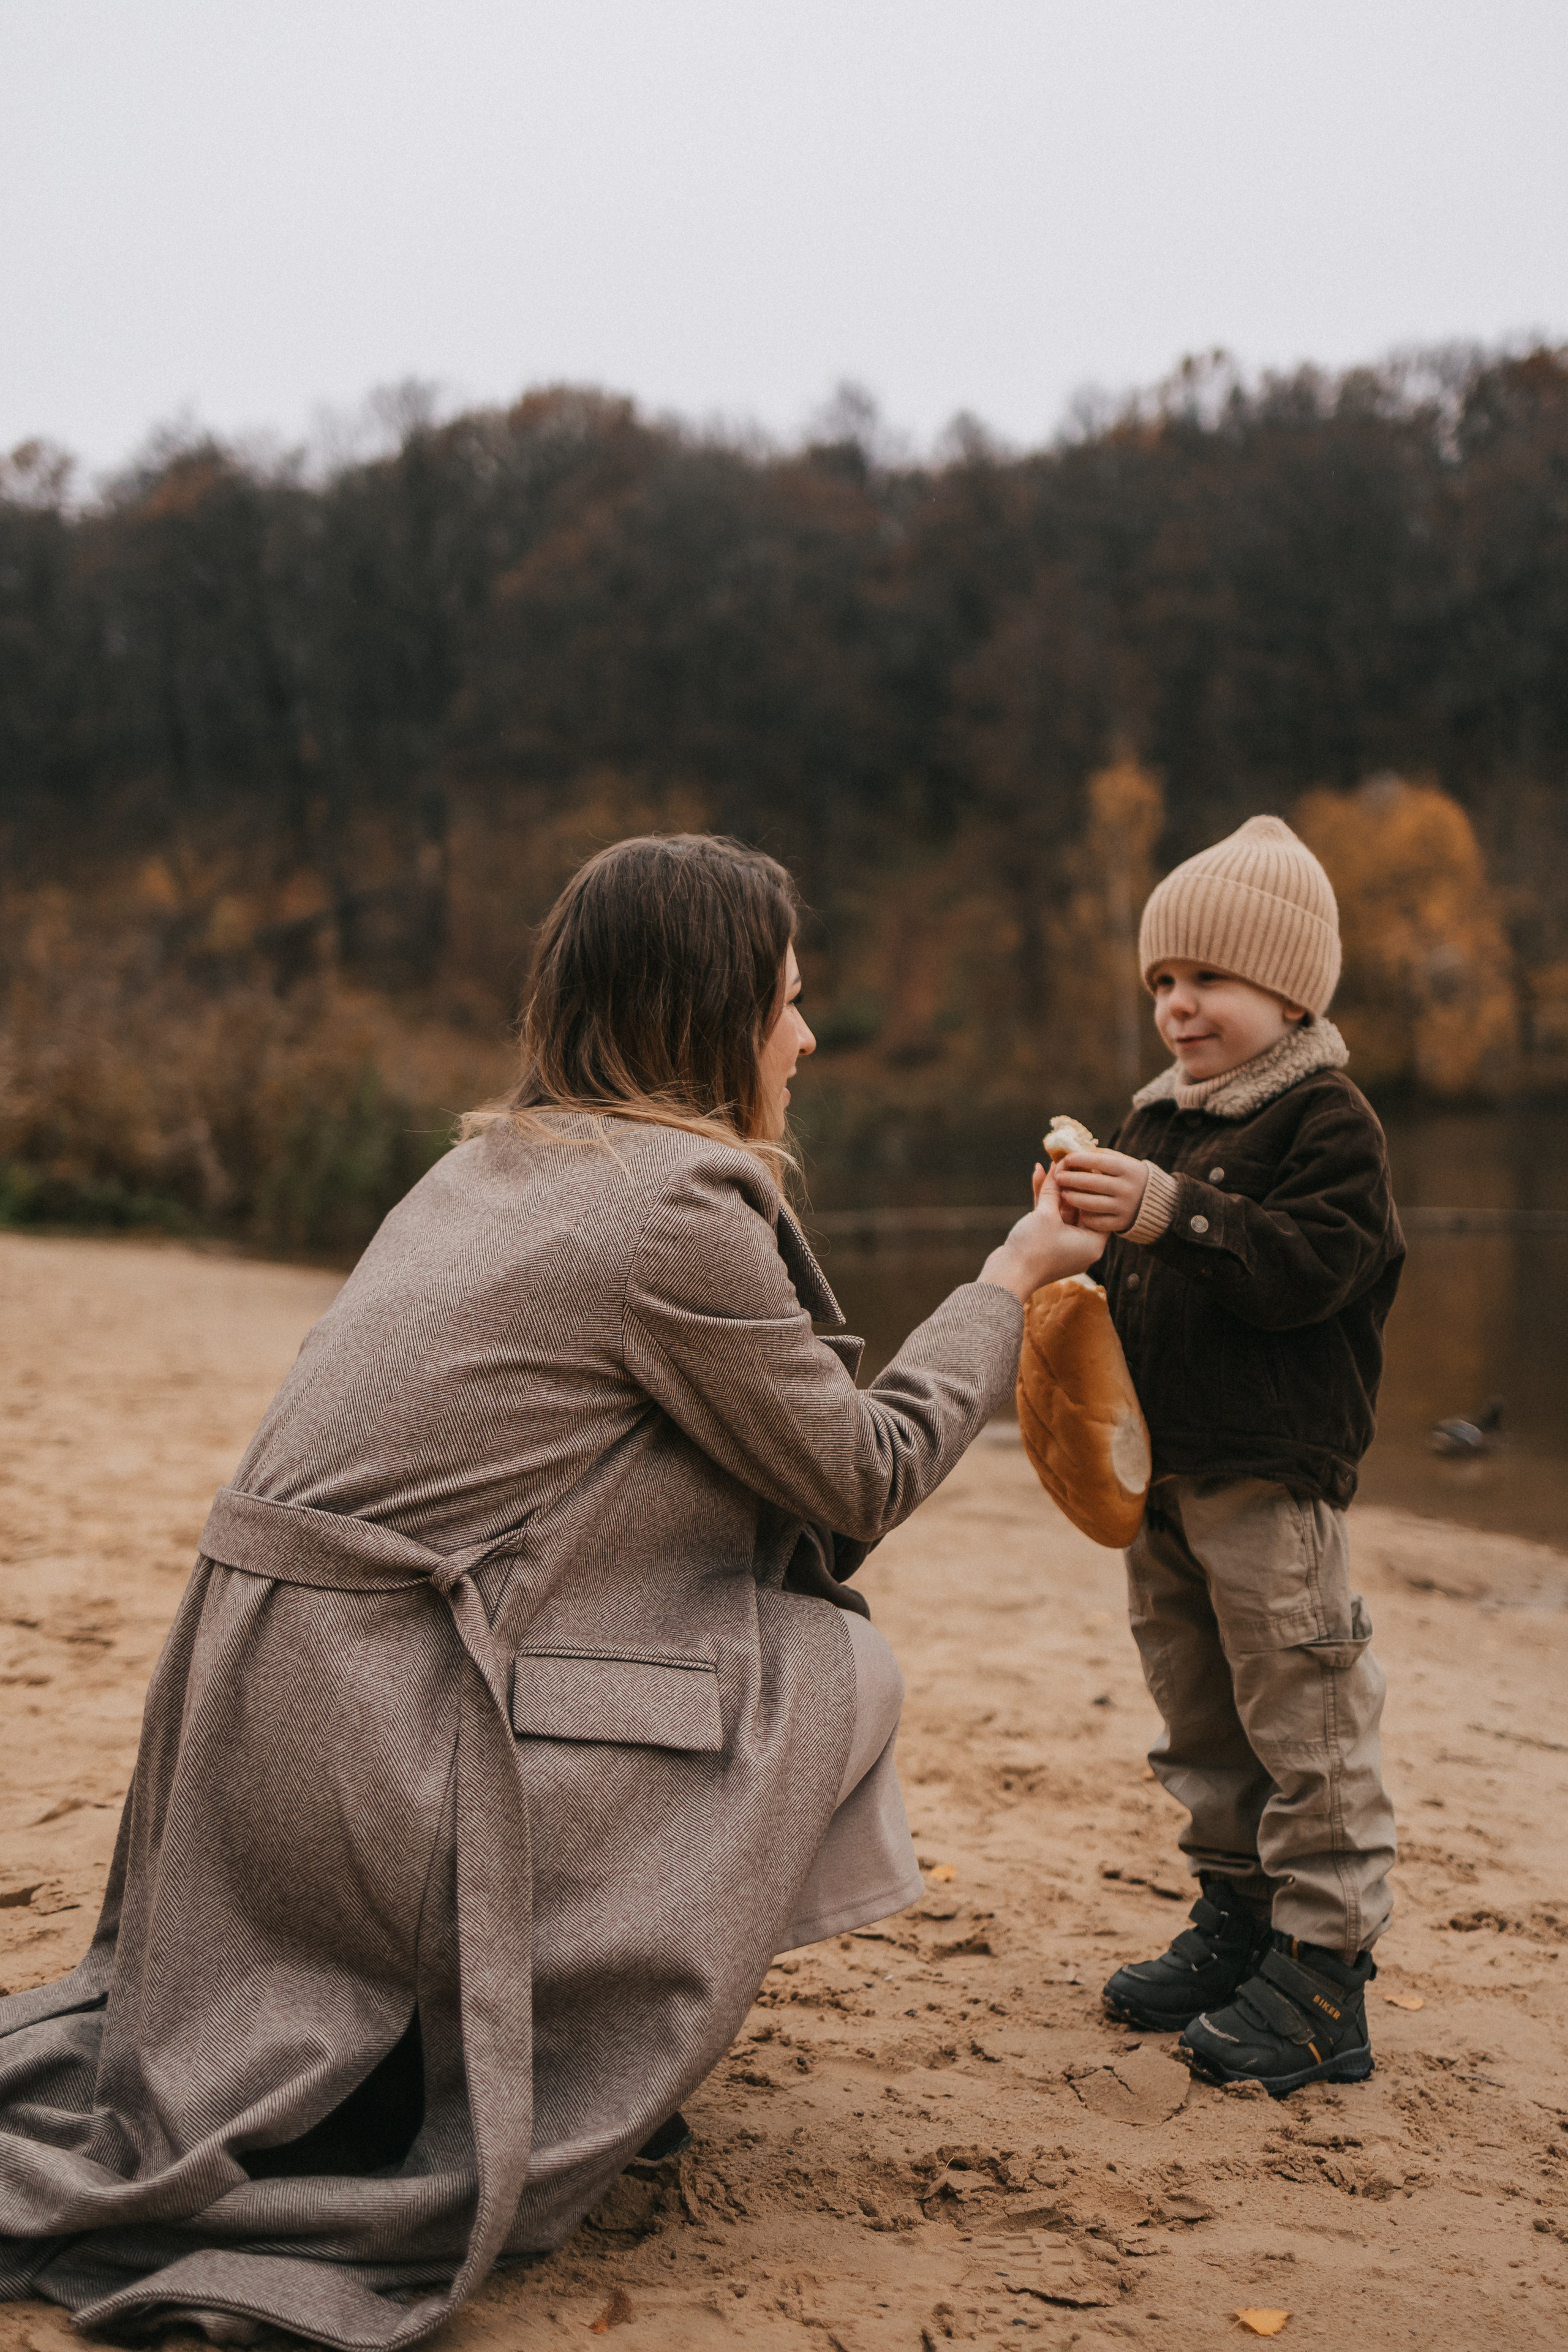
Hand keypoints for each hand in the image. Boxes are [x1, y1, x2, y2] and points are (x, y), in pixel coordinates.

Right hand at [979, 1164, 1104, 1302]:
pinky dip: (1045, 1201)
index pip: (1098, 1207)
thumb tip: (1058, 1166)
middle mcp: (1082, 1246)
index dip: (1092, 1183)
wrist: (1007, 1277)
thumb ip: (1053, 1190)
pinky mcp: (1048, 1245)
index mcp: (1093, 1243)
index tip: (1086, 1163)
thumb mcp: (1045, 1214)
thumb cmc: (1033, 1249)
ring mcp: (1064, 1246)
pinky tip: (1038, 1176)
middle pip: (1081, 1208)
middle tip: (1069, 1160)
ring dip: (1055, 1189)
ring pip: (1063, 1211)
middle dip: (1071, 1183)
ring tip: (1051, 1164)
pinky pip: (1051, 1219)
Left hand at [1054, 1148, 1148, 1235]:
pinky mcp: (1121, 1223)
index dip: (1080, 1159)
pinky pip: (1098, 1221)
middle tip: (1057, 1177)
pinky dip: (1085, 1216)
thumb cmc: (1127, 1176)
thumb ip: (1100, 1156)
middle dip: (1071, 1179)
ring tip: (1062, 1194)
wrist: (1153, 1201)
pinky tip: (1076, 1211)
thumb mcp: (1121, 1162)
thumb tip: (1072, 1149)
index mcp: (1128, 1169)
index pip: (1100, 1162)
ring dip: (1074, 1198)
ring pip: (1093, 1204)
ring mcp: (1125, 1207)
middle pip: (1093, 1183)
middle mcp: (1128, 1188)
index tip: (1066, 1159)